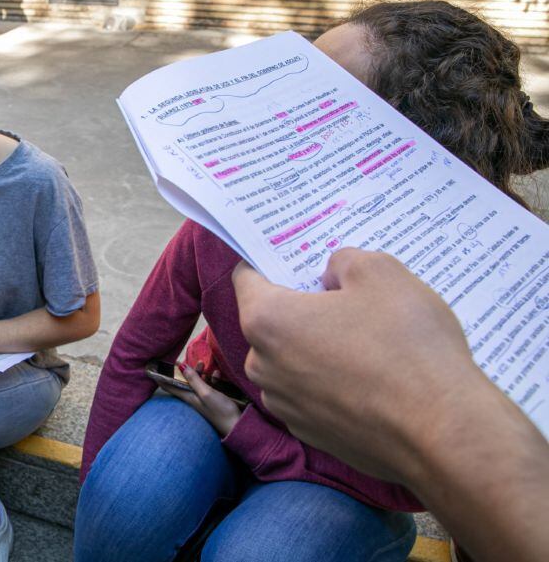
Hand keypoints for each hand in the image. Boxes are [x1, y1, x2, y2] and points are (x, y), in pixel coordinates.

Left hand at [154, 363, 243, 435]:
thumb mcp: (205, 393)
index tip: (152, 370)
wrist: (237, 425)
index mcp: (188, 397)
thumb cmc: (220, 411)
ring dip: (199, 372)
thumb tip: (180, 365)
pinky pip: (209, 385)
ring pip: (197, 382)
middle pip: (184, 382)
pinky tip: (217, 375)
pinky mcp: (214, 399)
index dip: (160, 378)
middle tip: (184, 360)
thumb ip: (193, 379)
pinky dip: (211, 378)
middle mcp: (194, 398)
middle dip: (184, 371)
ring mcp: (204, 399)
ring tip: (203, 363)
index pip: (169, 386)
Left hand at [232, 249, 478, 482]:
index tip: (299, 256)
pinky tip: (375, 377)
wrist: (444, 434)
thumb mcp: (381, 272)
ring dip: (319, 345)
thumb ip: (344, 260)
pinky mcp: (312, 434)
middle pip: (271, 320)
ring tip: (370, 339)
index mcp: (266, 320)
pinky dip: (334, 382)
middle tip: (346, 295)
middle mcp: (264, 366)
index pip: (247, 277)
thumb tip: (333, 273)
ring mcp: (286, 406)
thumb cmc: (407, 347)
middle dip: (302, 305)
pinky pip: (313, 393)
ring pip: (292, 359)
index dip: (273, 261)